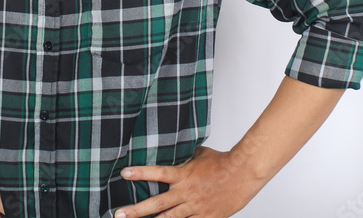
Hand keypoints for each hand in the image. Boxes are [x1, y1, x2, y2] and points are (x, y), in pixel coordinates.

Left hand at [113, 146, 257, 217]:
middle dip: (136, 211)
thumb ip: (186, 157)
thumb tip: (180, 152)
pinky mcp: (206, 217)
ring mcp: (195, 207)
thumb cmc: (223, 162)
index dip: (140, 173)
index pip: (157, 172)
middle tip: (119, 214)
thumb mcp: (200, 154)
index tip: (123, 173)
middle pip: (157, 203)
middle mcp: (186, 192)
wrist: (243, 173)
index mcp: (183, 175)